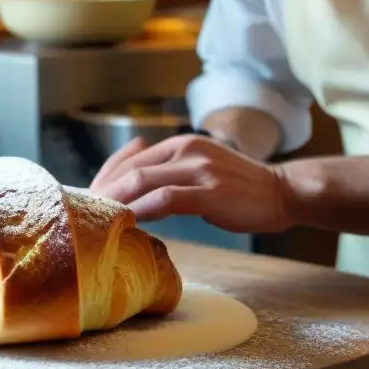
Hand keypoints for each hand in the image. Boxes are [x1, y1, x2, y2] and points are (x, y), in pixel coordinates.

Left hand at [89, 134, 291, 232]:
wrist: (282, 192)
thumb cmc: (238, 189)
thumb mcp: (199, 170)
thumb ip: (168, 174)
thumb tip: (131, 189)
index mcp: (180, 144)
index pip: (130, 160)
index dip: (104, 180)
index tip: (88, 201)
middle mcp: (186, 150)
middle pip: (130, 170)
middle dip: (103, 193)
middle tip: (87, 216)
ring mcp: (199, 169)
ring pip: (143, 182)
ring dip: (117, 203)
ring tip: (100, 222)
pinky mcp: (210, 191)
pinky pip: (165, 200)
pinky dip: (143, 211)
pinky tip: (130, 224)